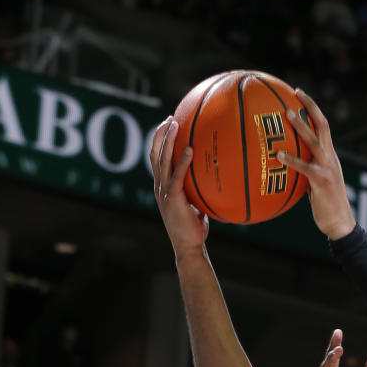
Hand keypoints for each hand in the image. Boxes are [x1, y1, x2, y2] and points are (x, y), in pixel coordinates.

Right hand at [149, 117, 209, 261]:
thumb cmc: (194, 230)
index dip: (160, 141)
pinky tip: (190, 150)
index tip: (168, 126)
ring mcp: (164, 192)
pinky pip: (177, 175)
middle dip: (160, 134)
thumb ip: (197, 192)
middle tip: (170, 118)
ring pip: (162, 160)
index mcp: (162, 188)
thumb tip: (211, 182)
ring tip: (175, 124)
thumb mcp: (195, 206)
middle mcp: (159, 187)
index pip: (156, 159)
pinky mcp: (173, 198)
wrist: (189, 248)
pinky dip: (182, 161)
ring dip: (168, 140)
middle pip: (155, 154)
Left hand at [277, 90, 356, 239]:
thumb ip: (307, 170)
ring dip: (301, 126)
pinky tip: (278, 154)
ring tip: (287, 114)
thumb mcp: (318, 183)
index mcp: (330, 156)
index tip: (300, 94)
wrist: (340, 224)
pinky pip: (305, 167)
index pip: (323, 126)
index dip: (313, 109)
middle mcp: (331, 158)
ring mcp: (327, 168)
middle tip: (296, 93)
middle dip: (310, 107)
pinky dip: (291, 159)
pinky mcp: (321, 181)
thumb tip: (288, 164)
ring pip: (314, 141)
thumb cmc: (326, 206)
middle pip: (323, 125)